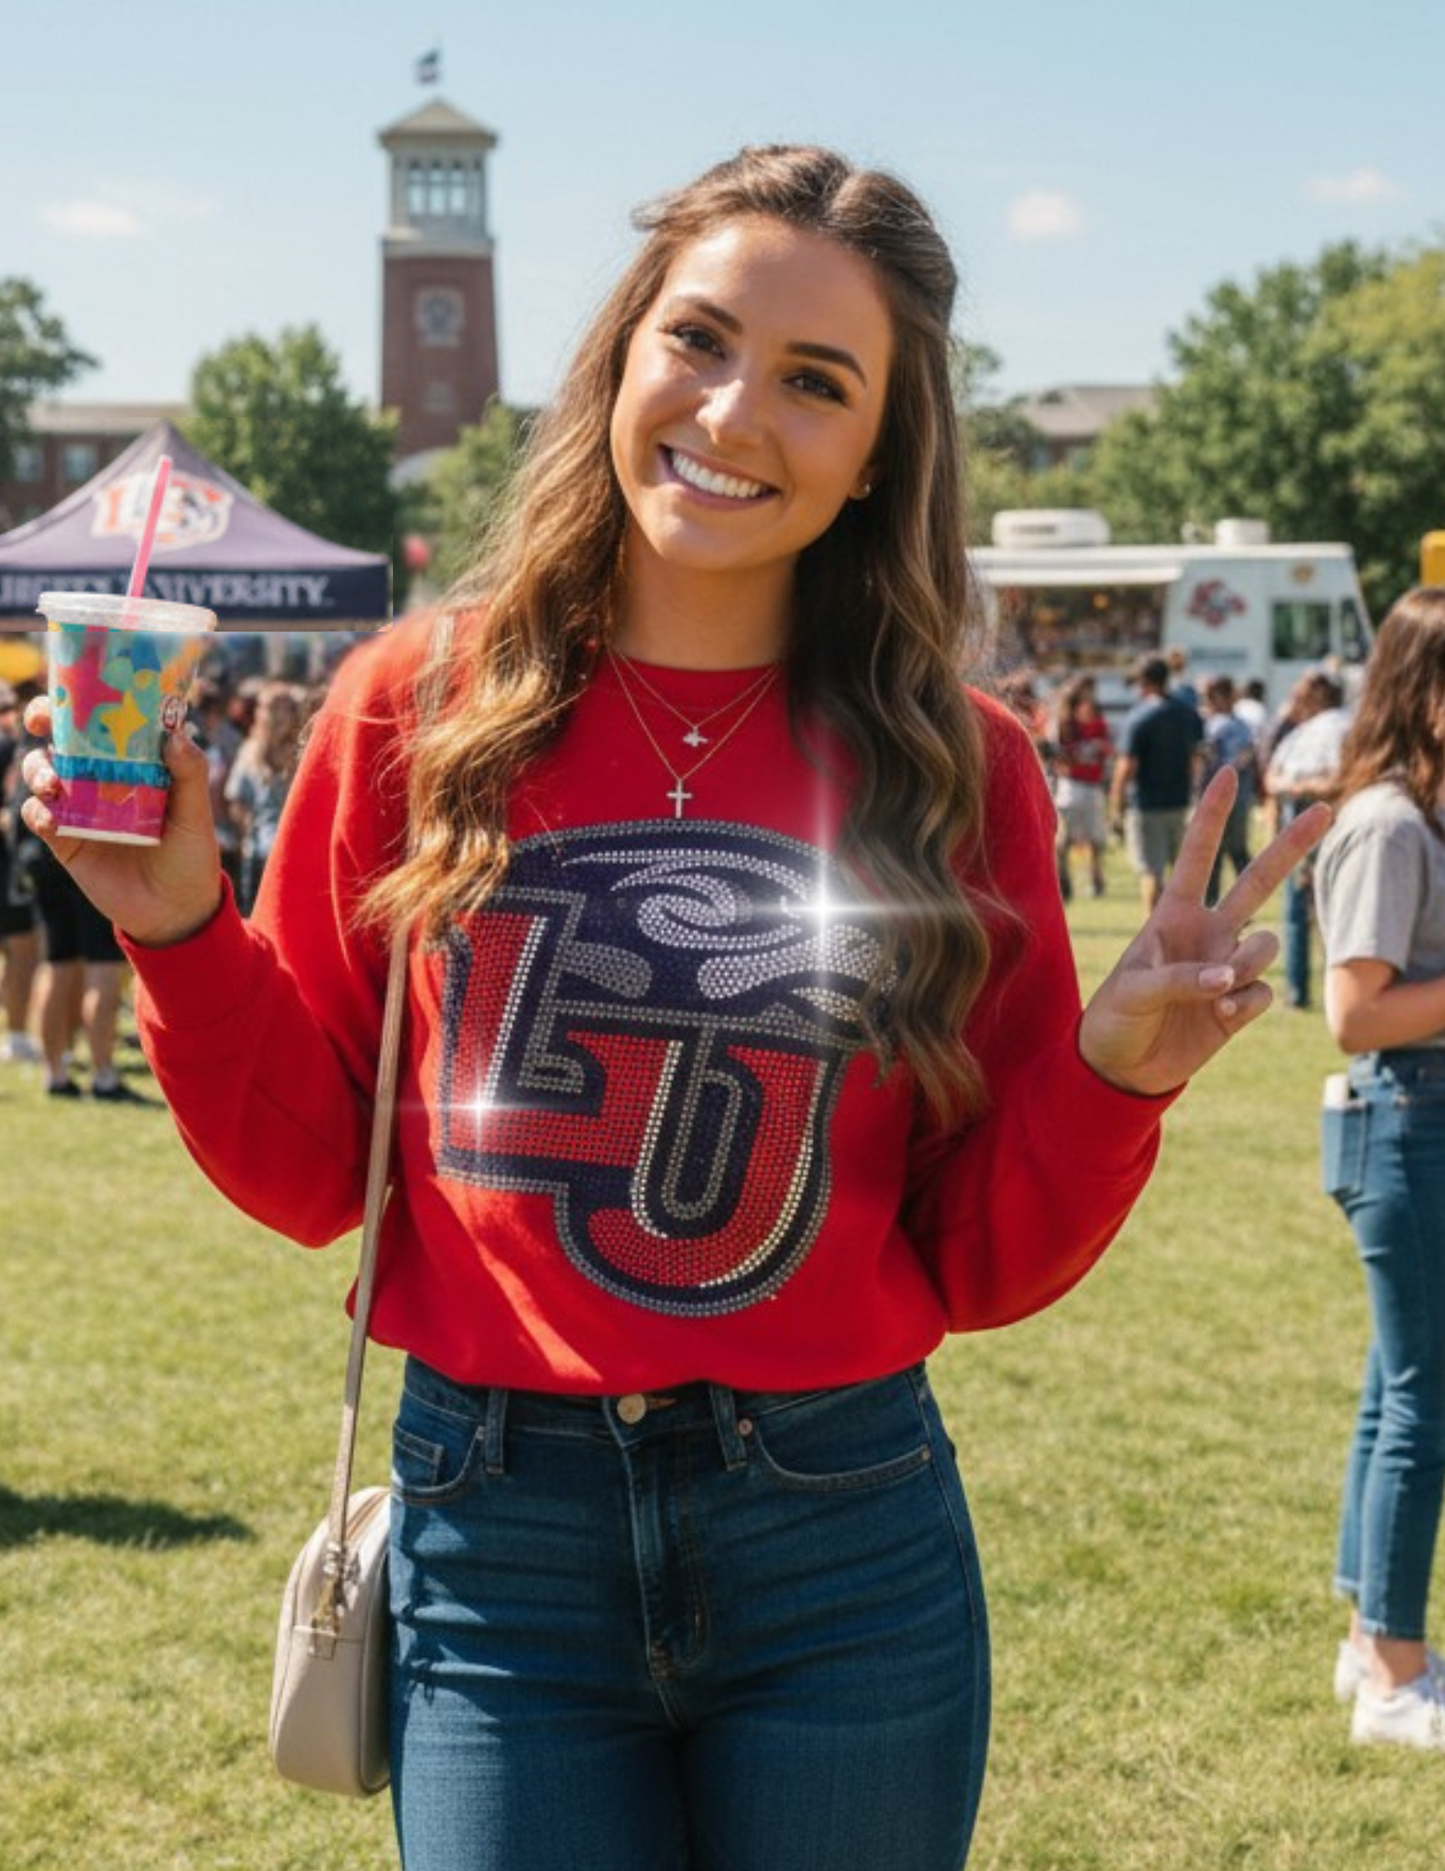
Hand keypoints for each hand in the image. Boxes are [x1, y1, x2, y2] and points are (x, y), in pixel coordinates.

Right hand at [19, 695, 223, 947]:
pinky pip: (39, 815)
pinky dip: (39, 810)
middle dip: (45, 719)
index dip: (86, 698)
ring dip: (38, 768)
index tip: (77, 684)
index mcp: (133, 763)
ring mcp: (79, 806)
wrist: (175, 912)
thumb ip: (190, 775)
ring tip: (53, 783)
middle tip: (42, 720)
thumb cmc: (192, 856)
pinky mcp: (65, 839)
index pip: (105, 720)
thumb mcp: (197, 815)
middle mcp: (101, 777)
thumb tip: (175, 735)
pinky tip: (52, 816)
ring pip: (42, 770)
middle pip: (63, 737)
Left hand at [1078, 767, 1330, 1096]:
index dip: (1212, 816)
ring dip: (1248, 964)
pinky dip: (1246, 1003)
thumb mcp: (1133, 991)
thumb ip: (1179, 980)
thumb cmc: (1116, 1017)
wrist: (1123, 1066)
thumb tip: (1226, 979)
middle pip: (1258, 881)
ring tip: (1218, 990)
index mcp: (1172, 915)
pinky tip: (1222, 1017)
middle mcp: (1207, 932)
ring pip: (1265, 945)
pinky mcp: (1240, 1003)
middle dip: (1291, 846)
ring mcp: (1227, 965)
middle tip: (1324, 808)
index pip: (1197, 856)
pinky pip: (1262, 990)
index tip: (1227, 773)